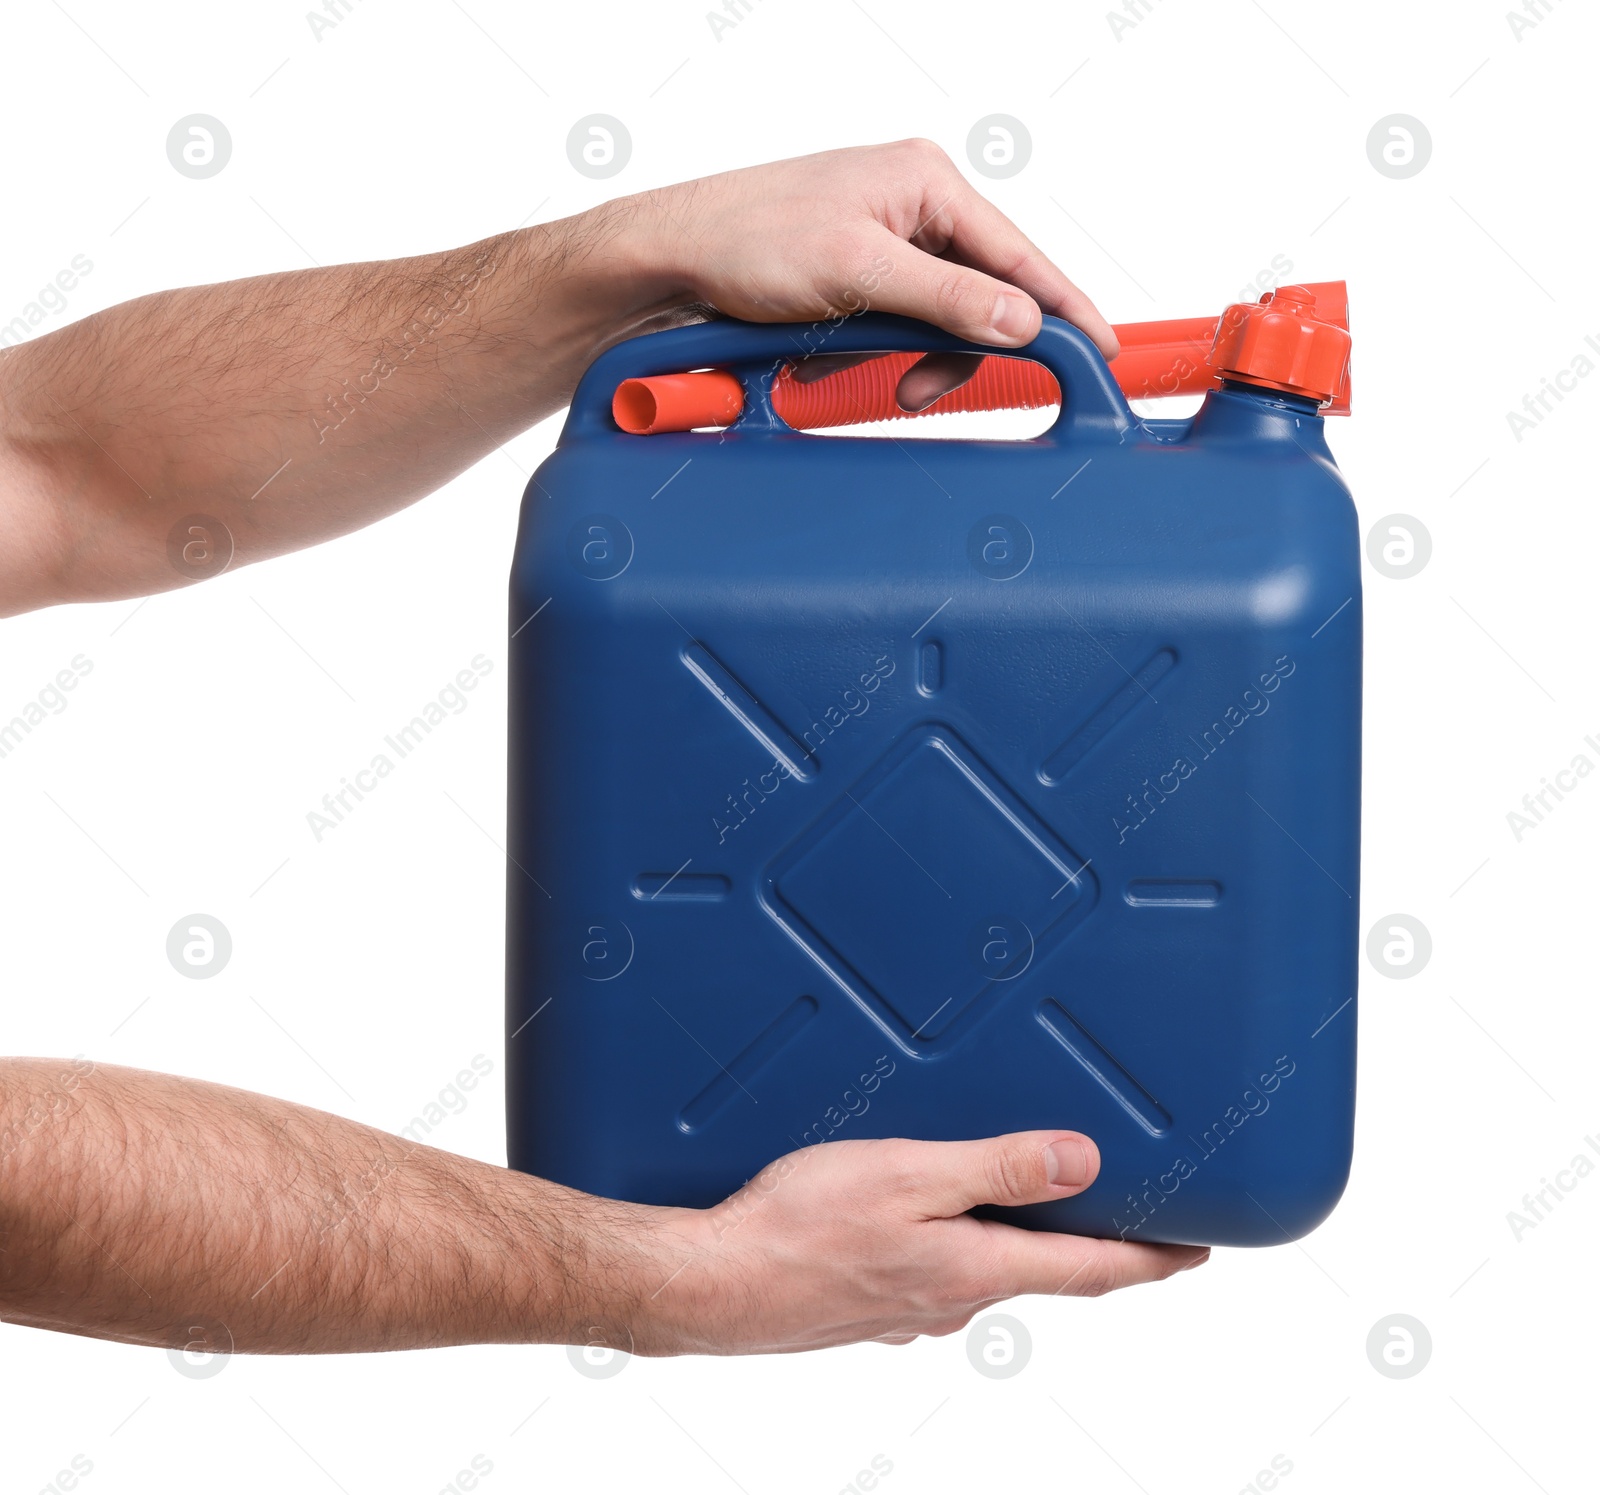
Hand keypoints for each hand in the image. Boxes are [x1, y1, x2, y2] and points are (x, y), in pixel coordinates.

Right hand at [632, 1130, 1207, 1354]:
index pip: (1092, 1270)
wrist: (710, 1285)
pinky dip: (956, 1249)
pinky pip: (934, 1276)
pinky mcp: (867, 1309)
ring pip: (985, 1274)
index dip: (1153, 1259)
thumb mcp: (908, 1175)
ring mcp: (909, 1312)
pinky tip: (926, 1222)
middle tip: (1123, 1212)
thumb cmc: (799, 1226)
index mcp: (975, 1269)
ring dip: (1017, 1243)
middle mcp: (952, 1301)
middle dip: (1089, 1245)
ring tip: (1025, 1201)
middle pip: (1044, 1273)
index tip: (1199, 1250)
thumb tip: (1087, 1163)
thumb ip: (998, 1169)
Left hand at [639, 139, 1118, 411]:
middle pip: (979, 296)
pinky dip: (862, 355)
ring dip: (897, 359)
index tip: (1099, 348)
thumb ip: (946, 299)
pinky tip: (819, 358)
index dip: (1062, 305)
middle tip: (917, 389)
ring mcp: (884, 241)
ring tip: (841, 368)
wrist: (670, 261)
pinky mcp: (855, 277)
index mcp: (926, 181)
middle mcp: (913, 205)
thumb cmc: (749, 240)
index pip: (1018, 254)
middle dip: (948, 350)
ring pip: (933, 321)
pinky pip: (889, 328)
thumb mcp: (858, 271)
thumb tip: (1020, 321)